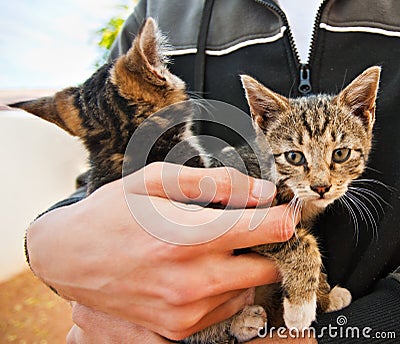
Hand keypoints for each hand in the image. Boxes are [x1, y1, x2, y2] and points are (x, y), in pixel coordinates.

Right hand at [27, 162, 297, 339]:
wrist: (70, 255)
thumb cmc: (113, 212)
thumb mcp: (155, 180)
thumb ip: (215, 181)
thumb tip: (262, 190)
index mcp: (190, 235)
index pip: (270, 228)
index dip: (283, 213)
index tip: (281, 206)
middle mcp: (193, 279)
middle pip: (270, 265)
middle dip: (266, 244)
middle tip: (245, 226)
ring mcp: (187, 309)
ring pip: (251, 289)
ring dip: (244, 267)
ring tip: (213, 248)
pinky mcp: (179, 327)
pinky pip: (227, 307)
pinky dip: (225, 287)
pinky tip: (199, 269)